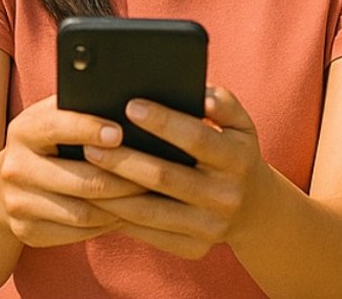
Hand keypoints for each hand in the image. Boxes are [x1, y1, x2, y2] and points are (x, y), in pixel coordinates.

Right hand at [0, 95, 147, 247]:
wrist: (0, 187)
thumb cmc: (45, 143)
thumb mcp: (51, 118)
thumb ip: (79, 107)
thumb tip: (126, 99)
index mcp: (24, 130)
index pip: (58, 126)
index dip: (90, 128)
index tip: (120, 132)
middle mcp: (15, 167)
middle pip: (82, 180)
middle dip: (124, 178)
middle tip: (156, 174)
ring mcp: (19, 203)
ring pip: (84, 212)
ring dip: (121, 207)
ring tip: (147, 197)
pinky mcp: (27, 232)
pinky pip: (77, 233)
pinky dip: (105, 225)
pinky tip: (124, 214)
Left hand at [83, 86, 268, 258]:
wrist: (256, 210)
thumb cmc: (235, 154)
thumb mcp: (241, 125)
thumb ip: (222, 103)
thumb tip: (198, 94)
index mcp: (238, 159)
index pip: (197, 138)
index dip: (164, 122)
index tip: (131, 106)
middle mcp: (226, 196)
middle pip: (165, 178)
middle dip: (124, 160)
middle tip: (90, 143)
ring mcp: (210, 227)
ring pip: (150, 211)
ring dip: (112, 192)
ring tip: (85, 171)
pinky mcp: (194, 248)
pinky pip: (149, 233)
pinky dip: (120, 216)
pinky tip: (98, 199)